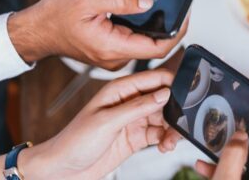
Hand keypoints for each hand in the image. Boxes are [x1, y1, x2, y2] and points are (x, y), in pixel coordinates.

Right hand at [7, 0, 187, 69]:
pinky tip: (122, 0)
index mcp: (113, 47)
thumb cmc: (54, 17)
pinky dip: (132, 17)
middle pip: (154, 42)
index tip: (186, 16)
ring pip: (142, 36)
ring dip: (144, 14)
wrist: (33, 29)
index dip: (178, 33)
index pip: (159, 48)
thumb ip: (123, 0)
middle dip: (161, 17)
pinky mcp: (109, 49)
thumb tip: (149, 2)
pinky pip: (130, 35)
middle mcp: (115, 56)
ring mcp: (112, 54)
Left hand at [18, 70, 179, 178]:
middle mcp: (129, 103)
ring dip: (172, 129)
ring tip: (170, 141)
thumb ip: (138, 107)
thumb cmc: (73, 142)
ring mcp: (133, 121)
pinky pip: (159, 135)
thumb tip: (164, 93)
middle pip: (164, 100)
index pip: (155, 78)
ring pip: (164, 119)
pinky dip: (166, 140)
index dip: (173, 84)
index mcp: (121, 90)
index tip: (186, 95)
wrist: (61, 170)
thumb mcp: (108, 121)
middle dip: (175, 111)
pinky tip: (164, 146)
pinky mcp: (135, 138)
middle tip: (179, 124)